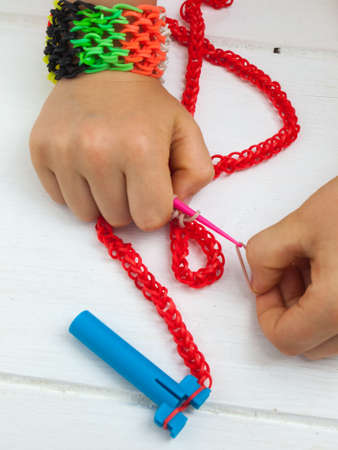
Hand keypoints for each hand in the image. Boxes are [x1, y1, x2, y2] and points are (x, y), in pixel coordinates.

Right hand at [30, 71, 213, 229]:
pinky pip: (61, 199)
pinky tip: (84, 163)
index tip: (154, 189)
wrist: (103, 66)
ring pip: (87, 215)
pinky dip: (76, 189)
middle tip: (129, 173)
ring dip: (100, 200)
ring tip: (106, 168)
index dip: (156, 208)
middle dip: (129, 203)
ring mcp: (64, 152)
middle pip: (118, 219)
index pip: (150, 219)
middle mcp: (98, 152)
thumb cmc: (147, 105)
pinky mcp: (40, 151)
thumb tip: (176, 207)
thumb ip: (195, 174)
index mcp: (141, 149)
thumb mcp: (186, 132)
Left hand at [246, 177, 337, 359]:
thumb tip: (260, 281)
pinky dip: (333, 302)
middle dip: (288, 304)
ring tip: (314, 259)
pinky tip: (333, 264)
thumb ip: (264, 257)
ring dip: (310, 304)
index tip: (265, 283)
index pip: (285, 339)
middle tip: (287, 266)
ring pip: (330, 335)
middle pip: (309, 342)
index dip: (265, 310)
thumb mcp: (302, 223)